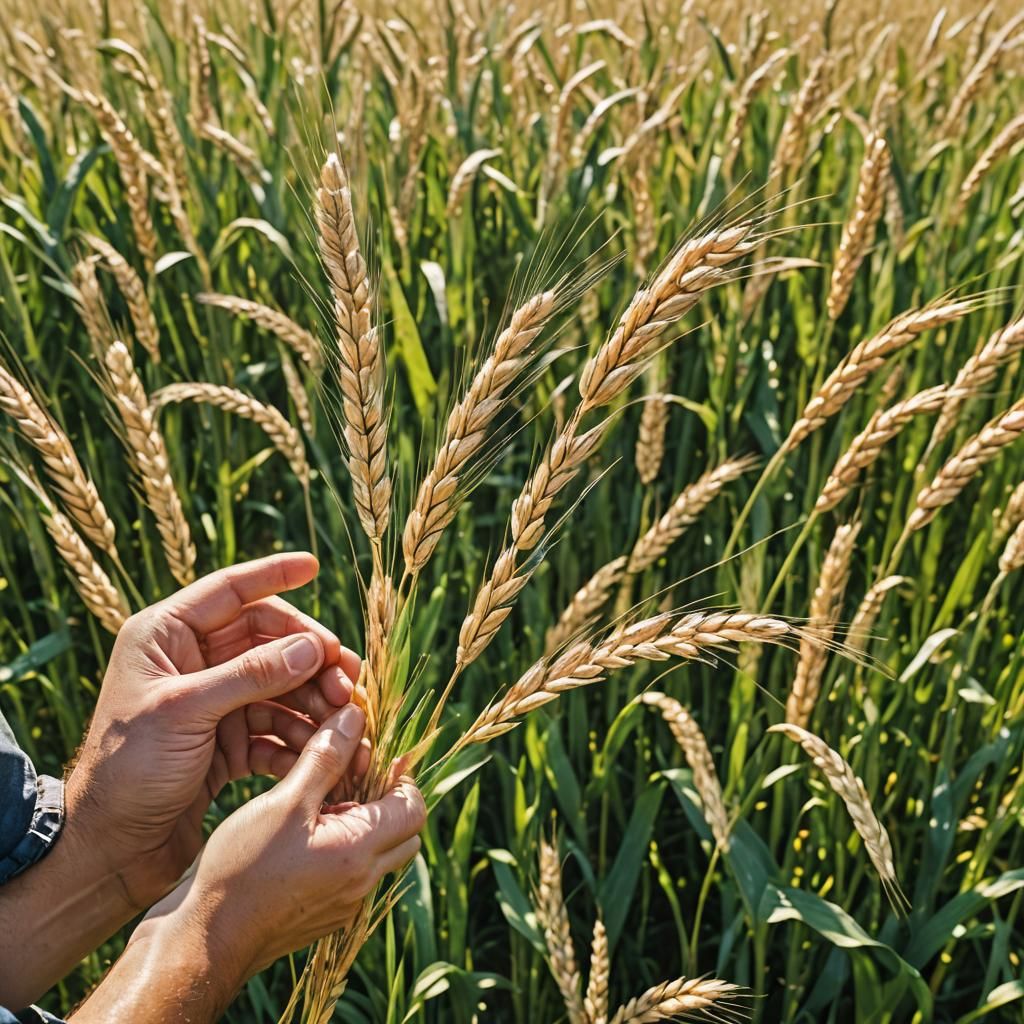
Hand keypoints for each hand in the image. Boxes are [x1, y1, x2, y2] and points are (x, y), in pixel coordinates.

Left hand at [65, 552, 361, 906]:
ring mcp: (215, 701)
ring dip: (315, 699)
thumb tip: (311, 647)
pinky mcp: (230, 740)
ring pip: (281, 685)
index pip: (229, 591)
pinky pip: (277, 725)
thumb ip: (251, 675)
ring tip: (347, 717)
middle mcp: (193, 662)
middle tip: (347, 677)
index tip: (313, 565)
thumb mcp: (185, 712)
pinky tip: (324, 750)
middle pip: (269, 641)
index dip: (273, 574)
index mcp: (166, 637)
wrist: (110, 850)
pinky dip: (302, 737)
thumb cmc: (127, 771)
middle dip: (312, 657)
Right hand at [68, 705, 425, 1023]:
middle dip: (386, 798)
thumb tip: (355, 717)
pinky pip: (349, 873)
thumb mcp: (285, 802)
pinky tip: (301, 830)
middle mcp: (362, 883)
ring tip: (318, 798)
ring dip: (359, 821)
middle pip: (403, 833)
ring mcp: (344, 903)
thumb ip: (326, 758)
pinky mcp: (322, 914)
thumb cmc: (241, 869)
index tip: (370, 756)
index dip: (400, 776)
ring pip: (375, 853)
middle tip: (349, 774)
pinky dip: (340, 846)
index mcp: (361, 852)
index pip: (414, 808)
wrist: (203, 941)